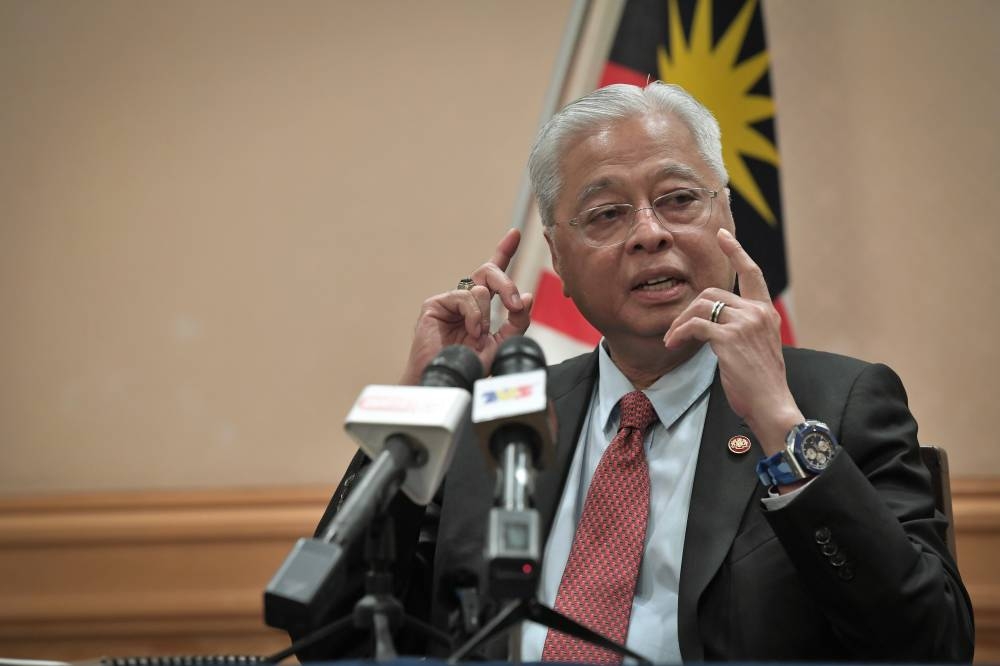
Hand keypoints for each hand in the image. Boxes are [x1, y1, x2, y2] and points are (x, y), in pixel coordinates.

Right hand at [400, 229, 534, 383]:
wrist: (449, 382)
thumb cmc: (471, 367)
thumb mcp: (502, 344)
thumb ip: (516, 322)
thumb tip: (527, 297)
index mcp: (481, 307)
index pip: (493, 276)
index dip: (504, 251)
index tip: (515, 233)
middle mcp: (465, 300)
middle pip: (488, 272)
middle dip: (507, 284)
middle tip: (515, 305)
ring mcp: (449, 301)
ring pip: (480, 287)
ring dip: (486, 313)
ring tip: (479, 334)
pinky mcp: (435, 304)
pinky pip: (465, 296)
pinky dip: (474, 315)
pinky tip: (471, 331)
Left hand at [663, 228, 801, 453]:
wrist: (771, 404)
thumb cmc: (760, 384)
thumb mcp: (755, 348)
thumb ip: (741, 329)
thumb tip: (712, 326)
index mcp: (765, 312)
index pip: (752, 273)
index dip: (736, 252)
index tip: (723, 235)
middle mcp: (757, 312)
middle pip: (711, 294)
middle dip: (687, 311)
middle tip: (674, 332)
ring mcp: (744, 323)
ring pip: (699, 308)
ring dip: (679, 323)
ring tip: (671, 341)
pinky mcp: (729, 337)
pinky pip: (694, 326)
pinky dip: (679, 333)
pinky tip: (673, 344)